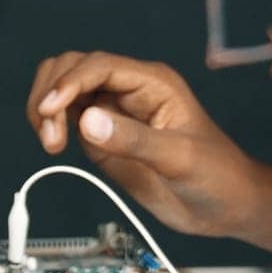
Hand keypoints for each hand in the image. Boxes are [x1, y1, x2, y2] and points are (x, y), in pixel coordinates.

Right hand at [27, 51, 261, 236]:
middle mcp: (128, 90)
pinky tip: (55, 145)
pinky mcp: (103, 135)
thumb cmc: (218, 176)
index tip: (49, 109)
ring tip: (51, 143)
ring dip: (45, 108)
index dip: (69, 82)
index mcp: (152, 83)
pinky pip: (66, 116)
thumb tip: (87, 122)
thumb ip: (134, 141)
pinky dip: (50, 124)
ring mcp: (113, 111)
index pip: (99, 66)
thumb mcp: (180, 159)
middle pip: (72, 67)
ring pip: (63, 88)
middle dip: (51, 94)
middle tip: (51, 137)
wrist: (226, 207)